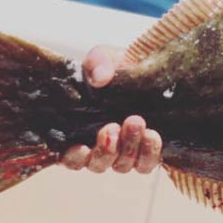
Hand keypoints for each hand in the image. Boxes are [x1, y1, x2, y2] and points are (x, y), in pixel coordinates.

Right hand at [60, 45, 162, 173]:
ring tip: (135, 122)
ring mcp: (126, 151)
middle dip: (105, 149)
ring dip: (128, 149)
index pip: (70, 157)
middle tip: (113, 126)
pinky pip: (147, 163)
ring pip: (122, 165)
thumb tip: (99, 78)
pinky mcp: (149, 149)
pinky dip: (149, 153)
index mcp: (79, 131)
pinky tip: (152, 135)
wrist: (147, 66)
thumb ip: (97, 64)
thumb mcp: (104, 58)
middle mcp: (101, 146)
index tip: (81, 147)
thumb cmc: (117, 66)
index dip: (74, 158)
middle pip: (98, 164)